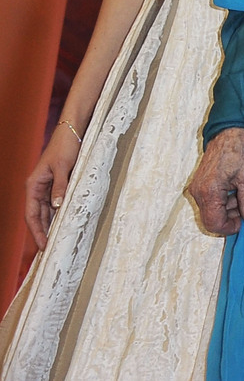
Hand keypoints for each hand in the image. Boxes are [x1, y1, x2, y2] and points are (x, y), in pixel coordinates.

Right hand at [24, 121, 82, 249]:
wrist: (72, 132)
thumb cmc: (66, 147)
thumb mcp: (63, 167)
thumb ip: (60, 186)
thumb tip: (57, 207)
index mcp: (33, 185)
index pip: (31, 214)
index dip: (36, 231)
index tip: (43, 246)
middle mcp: (38, 188)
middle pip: (37, 216)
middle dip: (42, 232)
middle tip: (50, 250)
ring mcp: (47, 186)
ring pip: (46, 211)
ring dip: (50, 225)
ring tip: (56, 241)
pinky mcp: (58, 183)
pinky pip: (55, 203)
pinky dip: (58, 214)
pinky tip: (64, 223)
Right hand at [187, 128, 243, 235]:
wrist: (230, 130)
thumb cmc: (239, 149)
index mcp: (209, 192)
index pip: (214, 223)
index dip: (230, 227)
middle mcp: (198, 192)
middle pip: (212, 219)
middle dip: (231, 217)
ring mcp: (197, 187)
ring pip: (212, 210)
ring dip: (229, 208)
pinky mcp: (200, 183)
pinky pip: (211, 200)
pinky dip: (224, 200)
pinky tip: (236, 189)